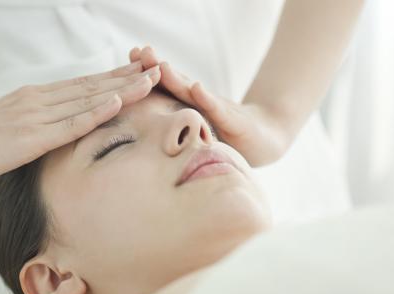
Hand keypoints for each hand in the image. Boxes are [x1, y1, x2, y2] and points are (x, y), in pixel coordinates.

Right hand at [0, 62, 159, 187]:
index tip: (141, 72)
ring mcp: (37, 117)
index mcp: (38, 98)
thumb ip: (37, 120)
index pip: (84, 85)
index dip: (116, 78)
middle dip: (129, 77)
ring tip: (152, 80)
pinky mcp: (31, 138)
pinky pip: (69, 125)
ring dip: (123, 89)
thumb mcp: (12, 123)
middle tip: (158, 67)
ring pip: (88, 100)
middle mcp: (41, 101)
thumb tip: (60, 123)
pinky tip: (117, 102)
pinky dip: (95, 113)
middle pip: (93, 86)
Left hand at [129, 47, 288, 166]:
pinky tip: (196, 88)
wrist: (266, 138)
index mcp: (187, 106)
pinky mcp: (233, 121)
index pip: (163, 89)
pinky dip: (206, 98)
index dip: (145, 75)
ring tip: (161, 65)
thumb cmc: (226, 136)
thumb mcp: (197, 135)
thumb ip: (176, 129)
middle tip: (139, 52)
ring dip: (177, 78)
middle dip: (155, 67)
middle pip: (174, 83)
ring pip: (192, 92)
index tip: (128, 59)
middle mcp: (199, 103)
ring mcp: (216, 110)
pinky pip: (217, 109)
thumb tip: (141, 141)